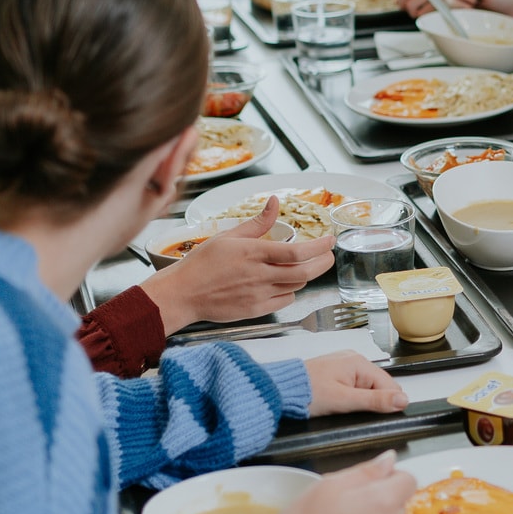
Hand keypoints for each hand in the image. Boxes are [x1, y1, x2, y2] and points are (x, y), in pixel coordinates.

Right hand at [141, 197, 335, 331]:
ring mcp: (258, 295)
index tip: (330, 241)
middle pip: (304, 272)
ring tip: (302, 265)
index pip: (297, 251)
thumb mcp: (228, 236)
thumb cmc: (201, 264)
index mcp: (253, 253)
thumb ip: (257, 222)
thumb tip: (274, 202)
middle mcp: (259, 275)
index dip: (319, 247)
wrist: (183, 294)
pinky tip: (284, 283)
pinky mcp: (255, 311)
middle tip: (328, 255)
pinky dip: (290, 291)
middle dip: (323, 263)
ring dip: (304, 276)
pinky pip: (284, 301)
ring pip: (296, 286)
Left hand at [303, 350, 408, 415]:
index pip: (390, 385)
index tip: (378, 416)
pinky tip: (338, 403)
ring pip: (367, 388)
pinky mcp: (336, 373)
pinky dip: (351, 397)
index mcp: (359, 362)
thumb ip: (375, 401)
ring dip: (361, 401)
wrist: (280, 391)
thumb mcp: (344, 401)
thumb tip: (402, 400)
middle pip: (380, 386)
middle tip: (352, 411)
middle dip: (372, 402)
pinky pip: (355, 386)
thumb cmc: (305, 392)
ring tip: (342, 407)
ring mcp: (344, 365)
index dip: (388, 404)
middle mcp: (354, 359)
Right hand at [444, 0, 512, 17]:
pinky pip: (457, 19)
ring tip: (474, 13)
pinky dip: (462, 20)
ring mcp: (465, 5)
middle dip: (458, 5)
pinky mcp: (468, 16)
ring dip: (460, 13)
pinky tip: (473, 20)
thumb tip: (454, 0)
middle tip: (473, 7)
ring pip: (451, 10)